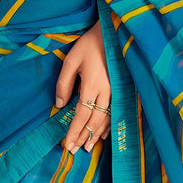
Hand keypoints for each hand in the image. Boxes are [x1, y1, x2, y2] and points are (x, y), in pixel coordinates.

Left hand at [55, 20, 110, 152]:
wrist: (113, 32)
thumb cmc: (90, 44)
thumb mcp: (71, 60)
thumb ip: (64, 83)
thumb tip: (60, 105)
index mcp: (93, 85)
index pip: (82, 115)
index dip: (74, 131)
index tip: (66, 145)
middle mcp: (107, 92)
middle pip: (95, 121)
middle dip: (84, 137)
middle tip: (74, 150)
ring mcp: (117, 91)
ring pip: (107, 119)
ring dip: (97, 134)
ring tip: (88, 147)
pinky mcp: (123, 89)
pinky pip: (116, 112)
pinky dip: (109, 124)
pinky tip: (104, 132)